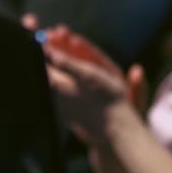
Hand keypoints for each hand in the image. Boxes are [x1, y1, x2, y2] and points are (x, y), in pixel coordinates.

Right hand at [41, 23, 145, 144]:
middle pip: (73, 56)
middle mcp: (90, 75)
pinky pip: (55, 82)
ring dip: (49, 55)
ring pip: (61, 67)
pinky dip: (45, 74)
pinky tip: (33, 67)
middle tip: (48, 34)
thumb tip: (137, 70)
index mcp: (107, 71)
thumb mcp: (134, 102)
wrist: (113, 138)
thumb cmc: (128, 118)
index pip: (91, 55)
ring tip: (36, 42)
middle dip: (60, 45)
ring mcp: (77, 84)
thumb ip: (136, 88)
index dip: (81, 46)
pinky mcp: (67, 97)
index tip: (70, 38)